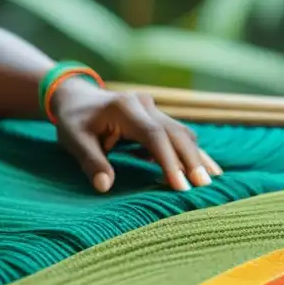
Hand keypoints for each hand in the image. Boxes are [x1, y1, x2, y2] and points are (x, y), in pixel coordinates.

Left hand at [50, 79, 222, 193]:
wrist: (77, 97)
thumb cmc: (74, 121)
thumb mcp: (75, 140)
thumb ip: (91, 162)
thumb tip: (104, 186)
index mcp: (124, 107)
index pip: (153, 135)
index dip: (169, 160)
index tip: (179, 185)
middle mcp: (144, 104)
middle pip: (175, 132)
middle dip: (191, 160)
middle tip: (203, 187)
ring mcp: (152, 108)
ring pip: (181, 132)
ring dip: (195, 156)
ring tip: (209, 181)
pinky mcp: (156, 117)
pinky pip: (177, 134)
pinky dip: (189, 152)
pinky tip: (201, 170)